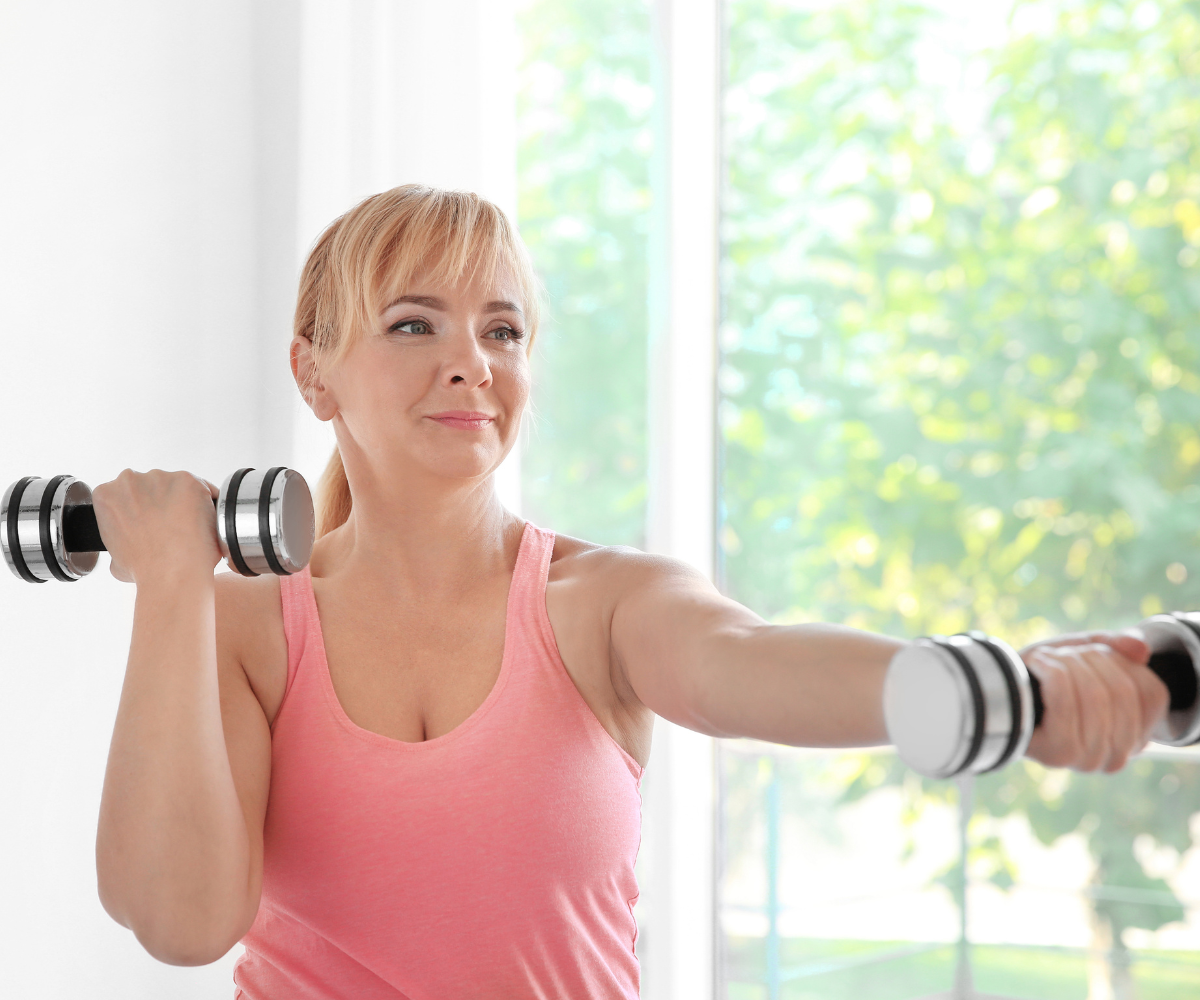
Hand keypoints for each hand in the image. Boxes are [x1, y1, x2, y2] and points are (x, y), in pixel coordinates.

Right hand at [91, 469, 221, 583]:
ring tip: (190, 527)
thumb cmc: (146, 569)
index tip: (152, 521)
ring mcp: (160, 477)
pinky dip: (208, 502)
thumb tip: (129, 546)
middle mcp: (129, 480)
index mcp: (107, 495)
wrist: (171, 572)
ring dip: (184, 501)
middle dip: (161, 503)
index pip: (126, 495)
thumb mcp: (115, 558)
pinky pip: (203, 488)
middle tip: (173, 526)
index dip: (142, 509)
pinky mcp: (188, 480)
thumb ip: (120, 540)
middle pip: (151, 486)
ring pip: (177, 486)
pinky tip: (206, 522)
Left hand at [1022, 630, 1168, 772]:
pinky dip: (1049, 668)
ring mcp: (1089, 759)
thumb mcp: (1085, 654)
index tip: (1094, 653)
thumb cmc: (1046, 678)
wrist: (999, 698)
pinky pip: (1064, 697)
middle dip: (1091, 657)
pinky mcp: (1059, 752)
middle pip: (1122, 690)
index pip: (1153, 693)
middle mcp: (1117, 756)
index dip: (1123, 661)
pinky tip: (1037, 663)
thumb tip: (1140, 648)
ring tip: (1050, 659)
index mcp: (1134, 736)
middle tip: (1067, 654)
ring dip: (1068, 662)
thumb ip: (1116, 646)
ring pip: (1094, 692)